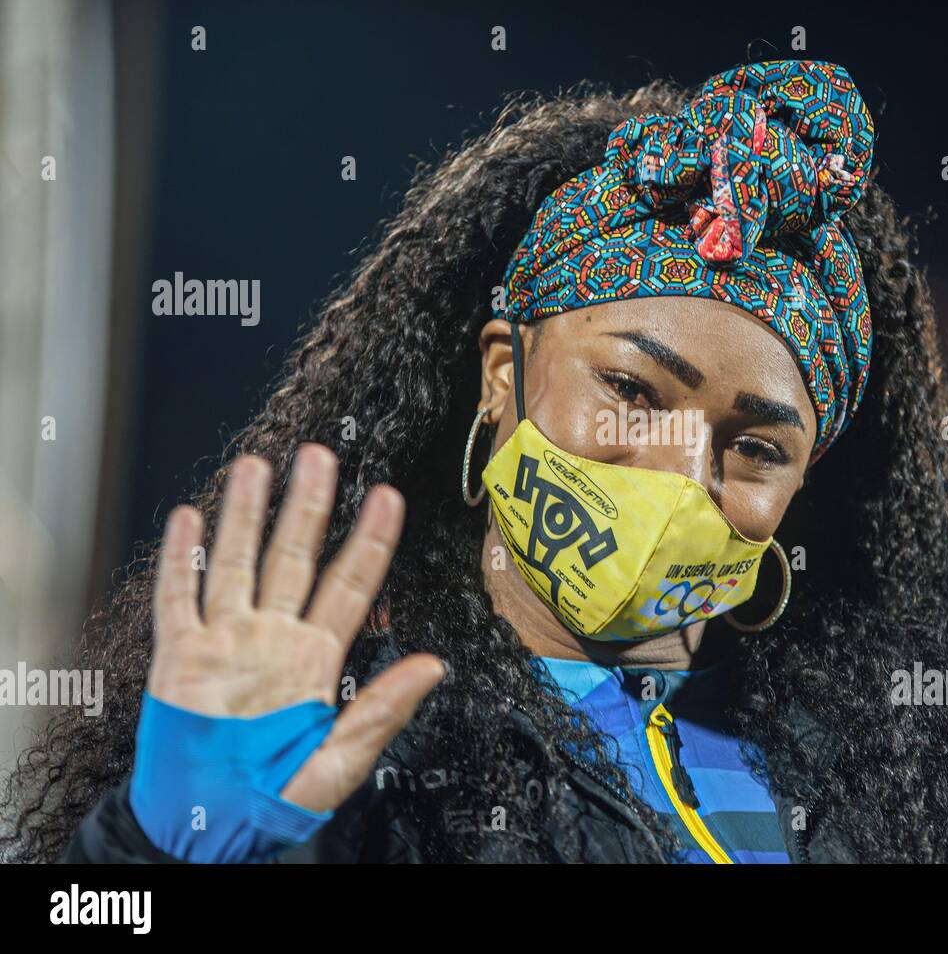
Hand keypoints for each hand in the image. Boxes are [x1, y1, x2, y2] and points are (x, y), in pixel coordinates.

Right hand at [149, 444, 444, 813]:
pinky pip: (179, 599)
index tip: (389, 496)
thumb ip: (383, 709)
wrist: (205, 825)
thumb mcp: (341, 760)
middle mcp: (272, 638)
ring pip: (237, 563)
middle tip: (322, 456)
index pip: (351, 585)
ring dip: (245, 515)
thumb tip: (435, 666)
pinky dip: (181, 559)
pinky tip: (189, 518)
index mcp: (316, 659)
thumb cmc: (274, 796)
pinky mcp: (179, 657)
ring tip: (258, 465)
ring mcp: (226, 642)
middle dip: (309, 506)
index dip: (370, 540)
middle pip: (294, 557)